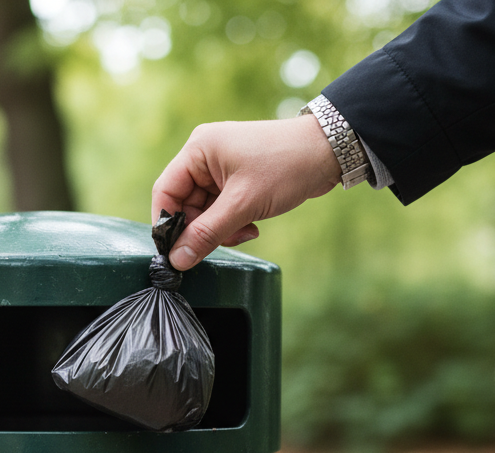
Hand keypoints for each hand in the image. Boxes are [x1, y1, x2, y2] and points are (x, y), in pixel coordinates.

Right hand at [151, 115, 341, 270]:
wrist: (329, 152)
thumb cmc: (287, 166)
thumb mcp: (243, 204)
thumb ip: (206, 234)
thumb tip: (178, 260)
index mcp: (198, 150)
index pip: (165, 193)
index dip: (167, 224)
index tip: (177, 251)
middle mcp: (204, 157)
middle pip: (184, 206)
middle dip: (201, 230)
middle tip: (222, 242)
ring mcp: (220, 169)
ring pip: (203, 213)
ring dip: (220, 230)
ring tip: (245, 231)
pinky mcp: (235, 180)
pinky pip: (220, 211)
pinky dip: (231, 224)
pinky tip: (251, 226)